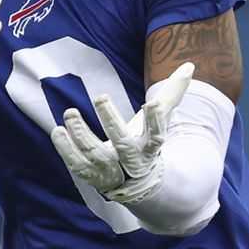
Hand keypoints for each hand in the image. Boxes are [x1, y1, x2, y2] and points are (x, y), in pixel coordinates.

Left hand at [51, 62, 193, 201]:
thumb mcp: (160, 120)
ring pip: (96, 156)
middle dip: (111, 121)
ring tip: (69, 113)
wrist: (139, 184)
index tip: (152, 103)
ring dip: (81, 134)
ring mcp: (112, 172)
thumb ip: (173, 93)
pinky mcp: (93, 177)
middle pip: (122, 144)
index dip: (156, 121)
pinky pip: (78, 165)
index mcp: (151, 149)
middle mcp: (132, 163)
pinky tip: (58, 130)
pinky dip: (66, 150)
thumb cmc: (147, 143)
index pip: (157, 136)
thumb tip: (190, 65)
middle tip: (101, 96)